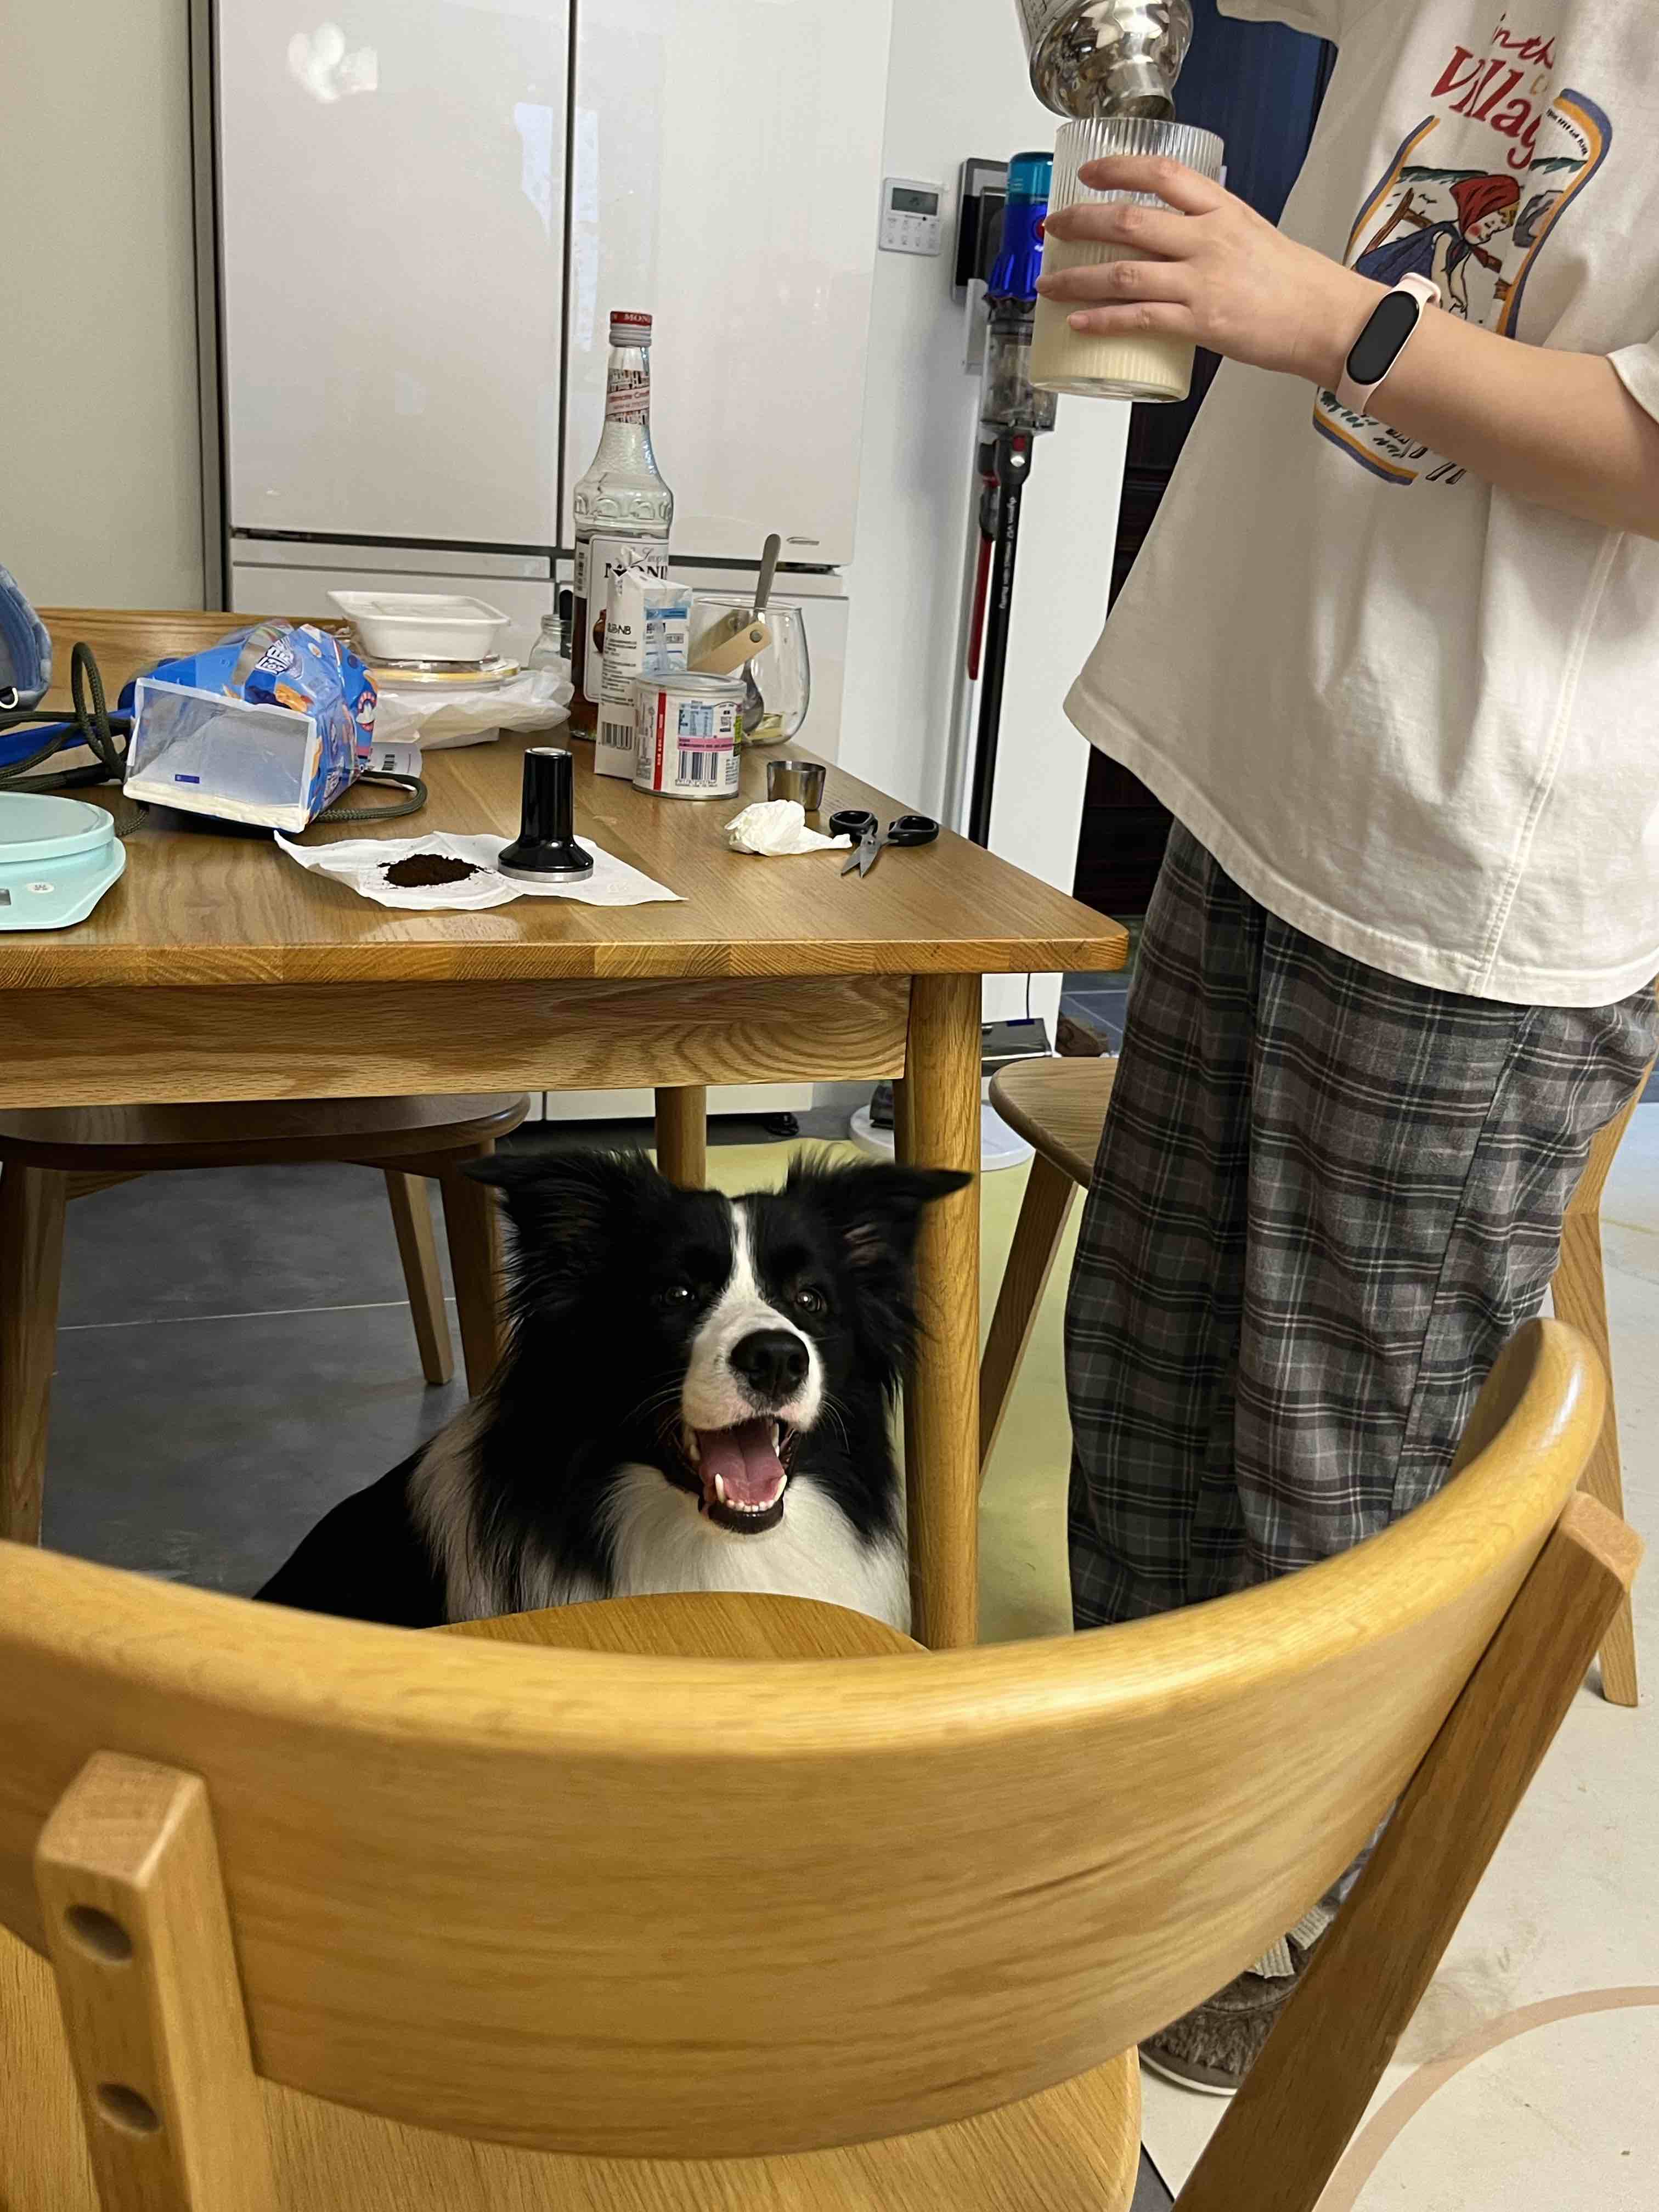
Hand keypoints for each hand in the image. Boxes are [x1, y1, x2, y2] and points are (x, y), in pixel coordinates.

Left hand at [1037, 156, 1381, 389]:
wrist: (1326, 318)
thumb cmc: (1293, 281)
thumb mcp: (1251, 232)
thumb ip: (1209, 229)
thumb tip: (1169, 236)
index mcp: (1221, 209)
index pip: (1161, 173)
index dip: (1117, 168)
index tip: (1088, 173)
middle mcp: (1208, 238)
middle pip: (1128, 220)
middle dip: (1081, 221)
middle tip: (1054, 227)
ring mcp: (1201, 280)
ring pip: (1124, 272)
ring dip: (1078, 279)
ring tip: (1051, 285)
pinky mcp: (1200, 322)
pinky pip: (1138, 318)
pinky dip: (1103, 320)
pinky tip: (1079, 322)